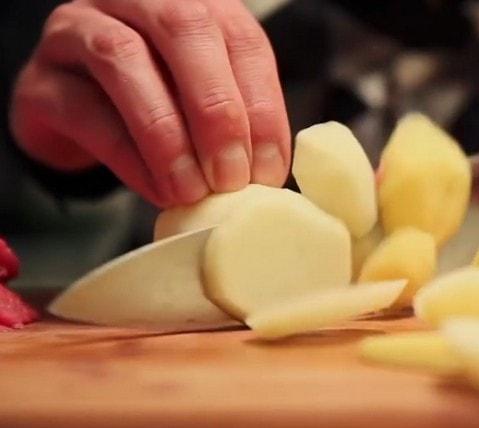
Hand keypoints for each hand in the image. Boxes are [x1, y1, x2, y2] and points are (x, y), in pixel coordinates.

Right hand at [11, 0, 290, 206]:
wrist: (76, 116)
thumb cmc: (155, 105)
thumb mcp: (202, 101)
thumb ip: (236, 119)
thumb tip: (267, 173)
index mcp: (195, 5)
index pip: (242, 40)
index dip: (262, 107)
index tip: (269, 170)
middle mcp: (138, 2)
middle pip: (185, 31)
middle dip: (217, 113)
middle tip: (231, 178)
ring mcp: (81, 30)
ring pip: (124, 59)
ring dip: (169, 135)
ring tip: (192, 191)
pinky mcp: (43, 79)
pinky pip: (86, 111)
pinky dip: (130, 158)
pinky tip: (158, 190)